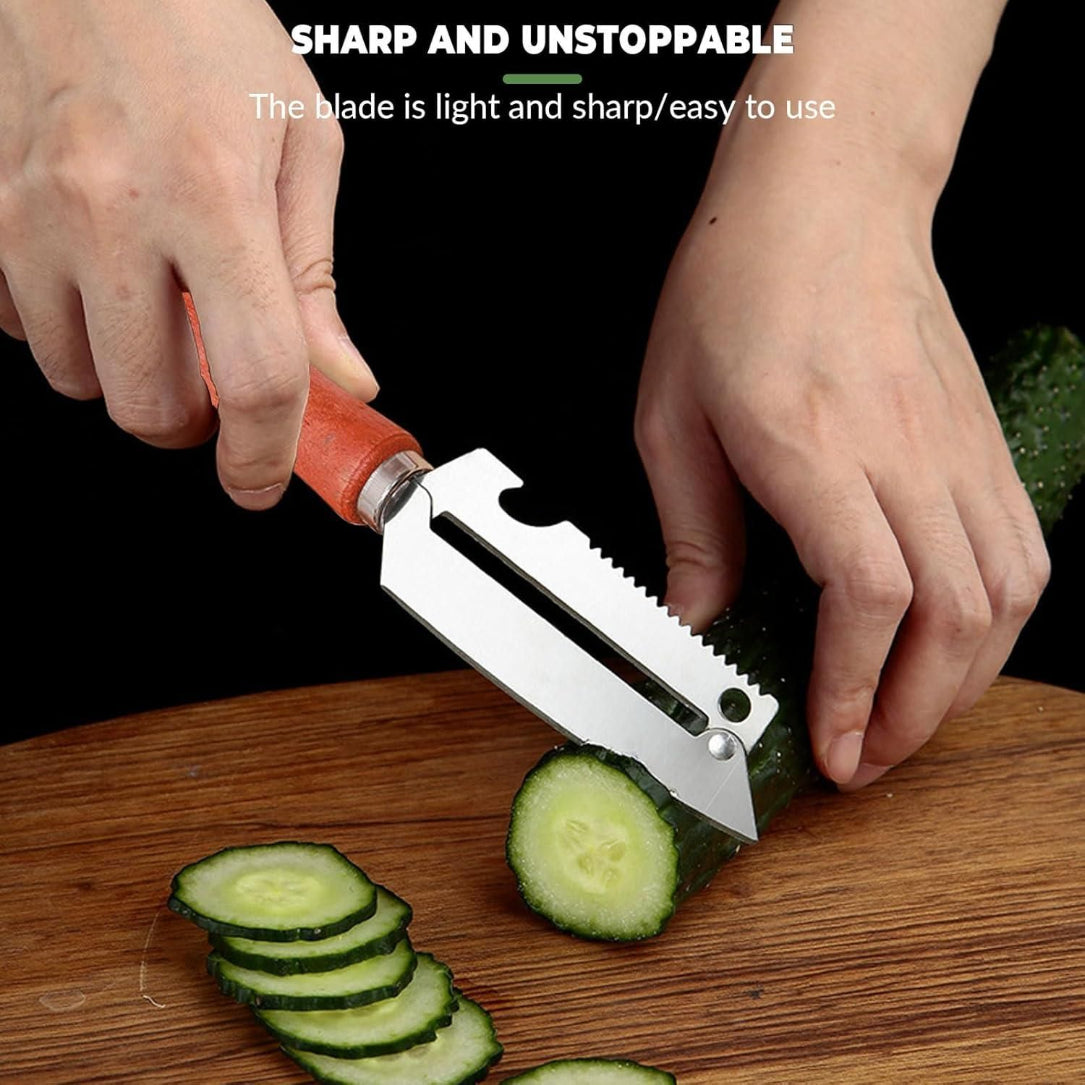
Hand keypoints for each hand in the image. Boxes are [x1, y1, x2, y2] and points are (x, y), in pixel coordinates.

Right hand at [0, 0, 375, 508]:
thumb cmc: (208, 28)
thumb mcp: (302, 145)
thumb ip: (316, 279)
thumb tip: (339, 377)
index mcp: (216, 196)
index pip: (255, 378)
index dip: (266, 454)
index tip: (264, 480)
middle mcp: (115, 211)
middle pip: (152, 404)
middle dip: (198, 423)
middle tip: (221, 386)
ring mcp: (36, 215)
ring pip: (80, 381)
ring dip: (132, 377)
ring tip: (163, 317)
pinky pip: (25, 329)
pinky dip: (72, 331)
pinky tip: (106, 282)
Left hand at [635, 111, 1048, 789]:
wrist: (826, 196)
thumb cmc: (736, 287)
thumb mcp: (670, 413)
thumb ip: (691, 529)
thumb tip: (697, 621)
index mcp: (809, 441)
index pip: (866, 593)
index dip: (854, 687)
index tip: (831, 741)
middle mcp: (900, 446)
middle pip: (952, 614)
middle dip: (915, 713)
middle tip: (868, 757)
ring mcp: (955, 440)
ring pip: (1005, 592)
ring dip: (965, 679)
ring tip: (910, 719)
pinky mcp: (982, 435)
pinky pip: (1022, 545)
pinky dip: (1001, 619)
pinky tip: (962, 644)